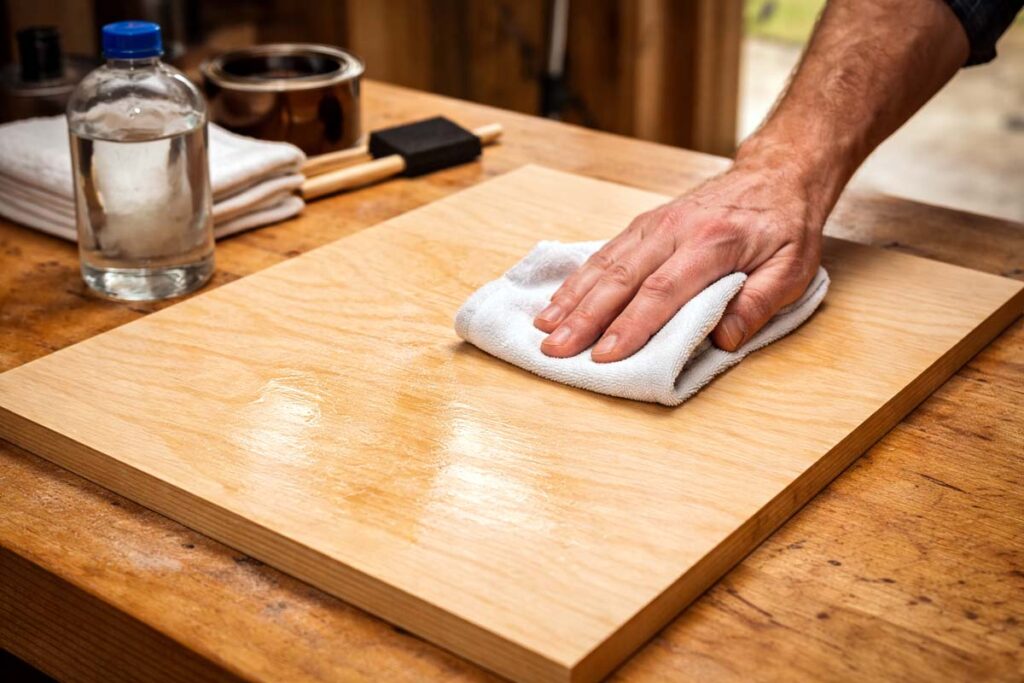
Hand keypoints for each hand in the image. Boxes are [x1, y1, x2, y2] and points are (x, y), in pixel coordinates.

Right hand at [533, 160, 827, 360]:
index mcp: (714, 243)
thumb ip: (760, 303)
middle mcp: (676, 229)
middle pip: (622, 278)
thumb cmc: (786, 227)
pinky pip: (605, 252)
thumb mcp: (794, 269)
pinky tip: (558, 300)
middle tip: (556, 349)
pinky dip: (578, 278)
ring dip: (572, 298)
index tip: (606, 355)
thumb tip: (723, 340)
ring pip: (605, 263)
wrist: (777, 173)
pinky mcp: (644, 224)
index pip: (663, 291)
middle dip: (585, 317)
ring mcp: (655, 224)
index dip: (632, 326)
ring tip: (544, 328)